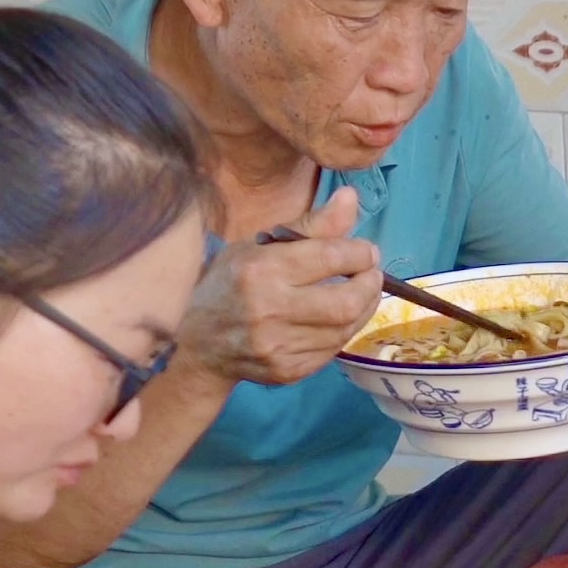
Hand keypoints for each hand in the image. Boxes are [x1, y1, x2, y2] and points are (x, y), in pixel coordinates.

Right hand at [182, 187, 382, 386]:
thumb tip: (351, 197)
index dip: (359, 253)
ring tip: (361, 293)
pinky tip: (339, 317)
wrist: (195, 342)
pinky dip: (345, 330)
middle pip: (345, 302)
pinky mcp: (288, 370)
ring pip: (344, 328)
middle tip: (372, 274)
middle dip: (370, 285)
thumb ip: (311, 225)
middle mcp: (268, 309)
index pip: (329, 258)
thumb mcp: (259, 246)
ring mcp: (278, 346)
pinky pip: (333, 349)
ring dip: (363, 308)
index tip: (366, 251)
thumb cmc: (229, 283)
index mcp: (260, 270)